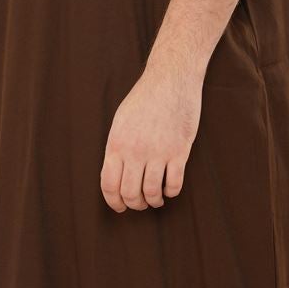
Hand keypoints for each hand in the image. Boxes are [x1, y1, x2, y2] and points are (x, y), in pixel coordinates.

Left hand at [100, 61, 202, 211]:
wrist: (170, 80)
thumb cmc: (145, 99)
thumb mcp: (121, 121)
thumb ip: (117, 148)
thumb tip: (116, 174)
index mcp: (116, 144)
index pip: (109, 185)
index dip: (114, 202)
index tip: (121, 207)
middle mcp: (135, 151)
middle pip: (130, 193)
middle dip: (135, 205)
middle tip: (141, 204)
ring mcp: (158, 152)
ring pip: (152, 193)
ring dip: (154, 201)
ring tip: (156, 199)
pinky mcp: (179, 151)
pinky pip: (174, 184)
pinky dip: (171, 192)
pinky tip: (170, 188)